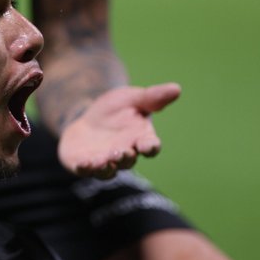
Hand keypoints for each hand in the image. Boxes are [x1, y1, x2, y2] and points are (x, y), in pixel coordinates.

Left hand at [58, 83, 180, 178]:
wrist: (87, 119)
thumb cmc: (116, 110)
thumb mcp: (132, 98)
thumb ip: (152, 97)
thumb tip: (176, 88)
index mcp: (140, 139)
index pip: (150, 146)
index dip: (150, 147)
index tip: (148, 145)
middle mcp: (124, 154)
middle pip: (128, 161)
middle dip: (125, 157)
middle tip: (121, 152)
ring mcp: (103, 162)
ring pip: (107, 171)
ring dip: (105, 168)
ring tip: (101, 162)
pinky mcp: (83, 164)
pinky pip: (84, 170)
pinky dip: (84, 168)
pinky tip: (83, 163)